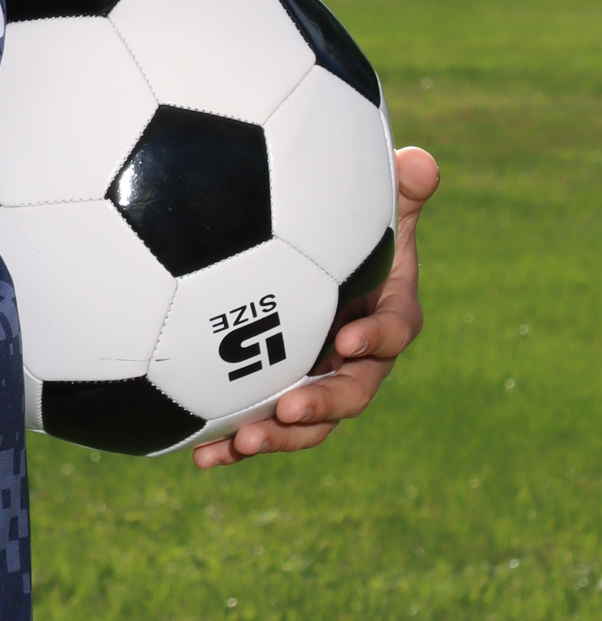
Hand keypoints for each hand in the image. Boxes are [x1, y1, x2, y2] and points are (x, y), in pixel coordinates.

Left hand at [193, 146, 438, 469]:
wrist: (299, 250)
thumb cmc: (343, 226)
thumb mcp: (372, 204)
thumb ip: (396, 188)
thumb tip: (420, 161)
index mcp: (384, 314)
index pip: (392, 330)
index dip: (376, 336)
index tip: (348, 337)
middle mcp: (354, 360)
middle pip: (350, 392)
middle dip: (324, 404)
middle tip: (291, 407)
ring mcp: (316, 382)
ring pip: (308, 423)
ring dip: (278, 436)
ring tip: (243, 440)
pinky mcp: (276, 397)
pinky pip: (261, 426)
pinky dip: (234, 445)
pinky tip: (201, 458)